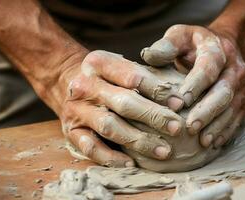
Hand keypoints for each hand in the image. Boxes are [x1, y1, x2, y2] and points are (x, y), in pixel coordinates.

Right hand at [53, 50, 185, 166]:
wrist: (64, 80)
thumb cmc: (106, 76)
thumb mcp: (120, 65)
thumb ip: (144, 74)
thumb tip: (180, 95)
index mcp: (99, 63)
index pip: (133, 76)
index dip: (158, 90)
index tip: (180, 103)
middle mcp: (85, 85)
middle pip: (124, 102)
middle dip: (153, 116)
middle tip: (177, 128)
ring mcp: (77, 109)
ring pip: (110, 126)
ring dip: (138, 140)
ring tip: (163, 151)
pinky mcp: (71, 131)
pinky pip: (91, 148)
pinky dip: (111, 158)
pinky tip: (131, 163)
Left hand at [141, 24, 244, 147]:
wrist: (225, 46)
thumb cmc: (194, 44)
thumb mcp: (180, 36)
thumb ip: (166, 46)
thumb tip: (148, 56)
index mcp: (217, 50)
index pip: (208, 68)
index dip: (195, 85)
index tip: (179, 102)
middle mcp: (234, 68)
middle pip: (224, 91)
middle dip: (207, 110)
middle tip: (191, 127)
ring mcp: (241, 86)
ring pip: (232, 108)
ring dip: (218, 125)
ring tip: (202, 141)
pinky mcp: (243, 101)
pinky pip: (237, 118)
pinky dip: (226, 132)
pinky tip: (213, 144)